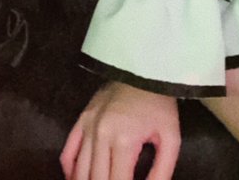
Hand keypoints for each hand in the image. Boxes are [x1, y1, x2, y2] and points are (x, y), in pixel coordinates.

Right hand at [60, 81, 179, 179]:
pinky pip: (68, 152)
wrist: (145, 68)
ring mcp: (87, 127)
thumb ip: (162, 171)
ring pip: (79, 172)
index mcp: (123, 142)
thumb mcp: (170, 138)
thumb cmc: (160, 104)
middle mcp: (100, 136)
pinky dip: (70, 171)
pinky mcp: (81, 119)